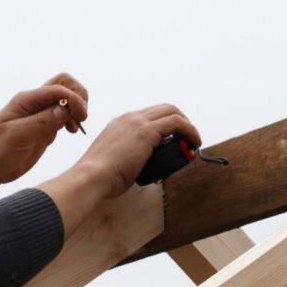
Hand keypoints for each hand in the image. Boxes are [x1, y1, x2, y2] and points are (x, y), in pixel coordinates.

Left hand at [0, 74, 88, 218]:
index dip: (73, 99)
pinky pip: (64, 116)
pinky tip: (72, 131)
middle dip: (78, 97)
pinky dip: (73, 120)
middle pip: (64, 85)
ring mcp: (40, 115)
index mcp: (26, 100)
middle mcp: (34, 103)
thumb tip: (65, 108)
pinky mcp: (45, 128)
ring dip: (77, 109)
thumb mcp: (19, 136)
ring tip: (75, 127)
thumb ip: (42, 121)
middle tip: (81, 117)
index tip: (81, 117)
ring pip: (66, 100)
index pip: (58, 89)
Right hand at [37, 103, 200, 236]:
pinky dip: (189, 130)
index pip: (148, 115)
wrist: (91, 177)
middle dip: (180, 120)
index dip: (165, 124)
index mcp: (119, 124)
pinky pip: (177, 123)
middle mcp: (129, 118)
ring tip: (193, 142)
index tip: (174, 138)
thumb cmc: (101, 177)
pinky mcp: (147, 132)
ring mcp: (137, 122)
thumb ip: (128, 158)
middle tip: (187, 137)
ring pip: (172, 111)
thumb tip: (141, 168)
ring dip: (187, 126)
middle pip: (163, 108)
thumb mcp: (115, 161)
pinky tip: (194, 143)